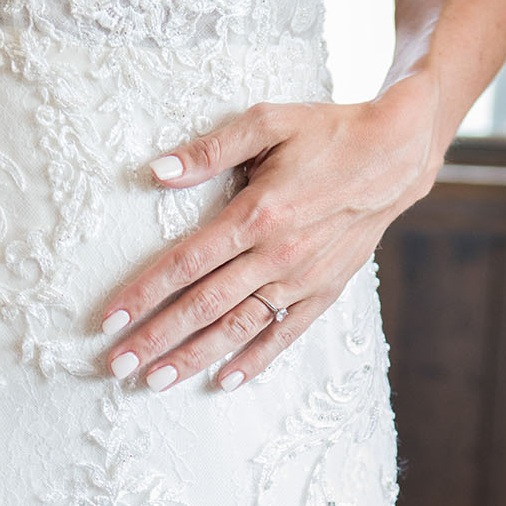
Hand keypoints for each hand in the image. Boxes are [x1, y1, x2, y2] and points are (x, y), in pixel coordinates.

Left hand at [98, 78, 438, 390]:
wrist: (398, 153)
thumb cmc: (328, 132)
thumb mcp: (268, 122)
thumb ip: (211, 149)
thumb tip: (157, 170)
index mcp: (256, 214)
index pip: (184, 263)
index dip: (142, 292)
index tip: (108, 319)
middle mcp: (277, 253)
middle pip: (203, 305)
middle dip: (156, 338)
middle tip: (117, 365)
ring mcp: (302, 277)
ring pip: (238, 326)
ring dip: (194, 357)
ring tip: (154, 382)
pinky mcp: (326, 290)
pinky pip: (285, 333)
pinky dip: (255, 359)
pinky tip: (223, 380)